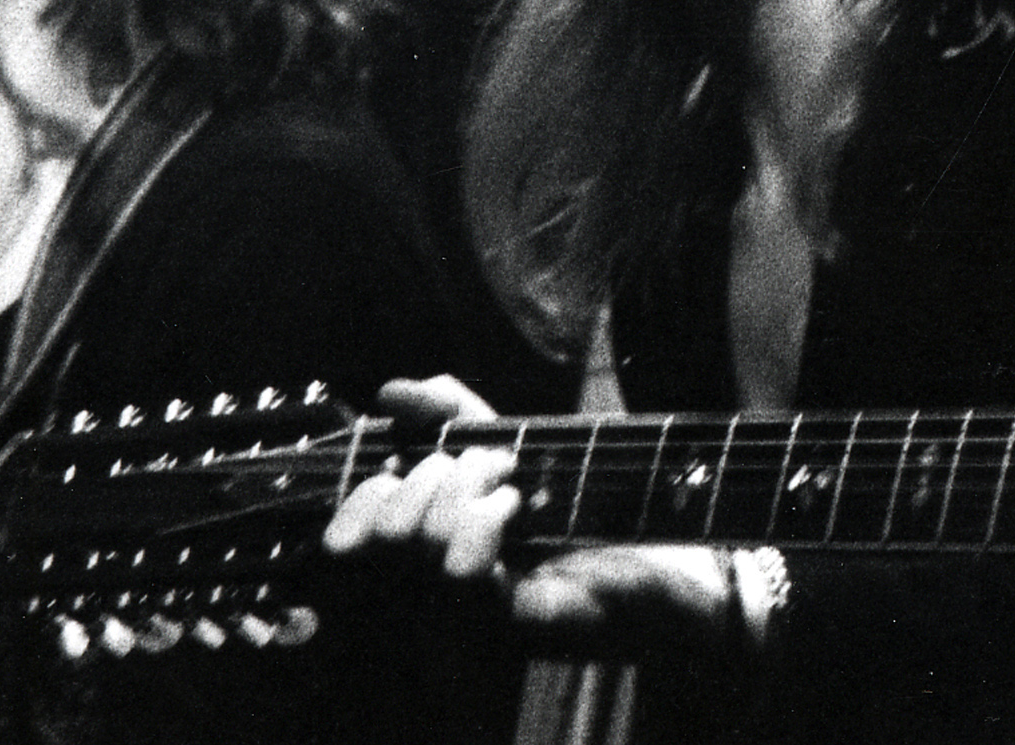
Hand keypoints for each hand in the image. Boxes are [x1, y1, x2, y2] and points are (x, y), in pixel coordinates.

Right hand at [321, 377, 739, 654]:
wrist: (666, 542)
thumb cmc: (586, 499)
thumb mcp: (510, 441)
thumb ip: (449, 412)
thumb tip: (386, 392)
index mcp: (425, 552)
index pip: (348, 536)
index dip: (365, 494)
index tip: (405, 466)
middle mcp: (436, 592)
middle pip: (389, 525)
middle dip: (440, 472)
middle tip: (495, 469)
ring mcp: (469, 615)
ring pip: (421, 539)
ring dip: (471, 488)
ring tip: (515, 490)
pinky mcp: (509, 622)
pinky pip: (462, 572)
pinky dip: (486, 521)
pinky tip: (518, 514)